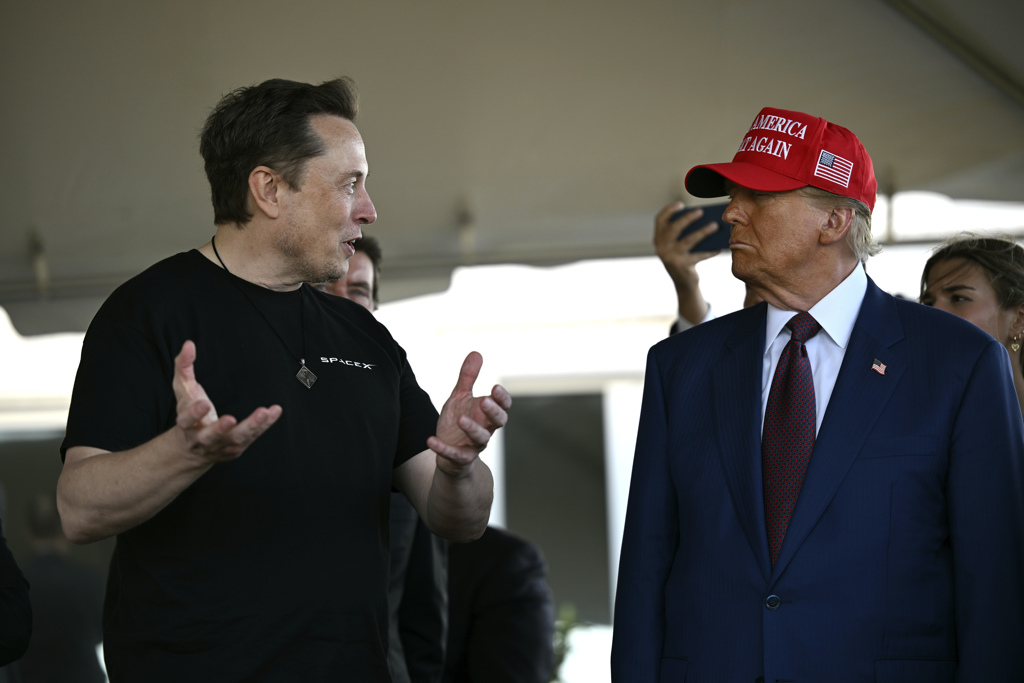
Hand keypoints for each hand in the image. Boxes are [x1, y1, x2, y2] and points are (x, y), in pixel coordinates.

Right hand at [172, 340, 282, 461]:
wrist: (192, 449)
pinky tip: (275, 411)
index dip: (194, 413)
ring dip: (251, 426)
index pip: (186, 420)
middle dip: (220, 429)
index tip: (204, 404)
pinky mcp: (236, 447)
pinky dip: (265, 424)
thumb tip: (188, 344)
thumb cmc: (188, 413)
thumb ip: (183, 366)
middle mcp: (202, 438)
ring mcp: (221, 445)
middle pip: (211, 435)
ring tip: (263, 412)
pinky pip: (253, 436)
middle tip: (231, 419)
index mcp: (186, 424)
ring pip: (236, 438)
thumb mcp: (182, 389)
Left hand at [428, 351, 510, 475]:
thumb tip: (476, 353)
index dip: (502, 398)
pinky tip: (431, 441)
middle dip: (493, 412)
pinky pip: (454, 455)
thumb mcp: (460, 397)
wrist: (448, 452)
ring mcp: (473, 445)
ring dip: (472, 429)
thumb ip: (468, 378)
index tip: (495, 388)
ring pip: (480, 439)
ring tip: (461, 419)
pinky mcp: (460, 458)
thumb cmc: (458, 421)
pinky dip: (442, 449)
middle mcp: (485, 429)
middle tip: (485, 401)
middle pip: (498, 422)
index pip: (503, 406)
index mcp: (487, 414)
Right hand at [654, 202, 719, 323]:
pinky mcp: (681, 266)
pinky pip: (698, 255)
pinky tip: (719, 247)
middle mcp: (661, 248)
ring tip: (715, 225)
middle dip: (688, 218)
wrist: (684, 283)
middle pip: (674, 228)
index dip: (669, 210)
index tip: (681, 204)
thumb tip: (704, 219)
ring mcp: (670, 257)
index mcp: (658, 239)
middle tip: (701, 211)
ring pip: (688, 241)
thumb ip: (685, 233)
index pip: (659, 220)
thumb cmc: (685, 258)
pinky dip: (710, 251)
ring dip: (702, 232)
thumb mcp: (680, 245)